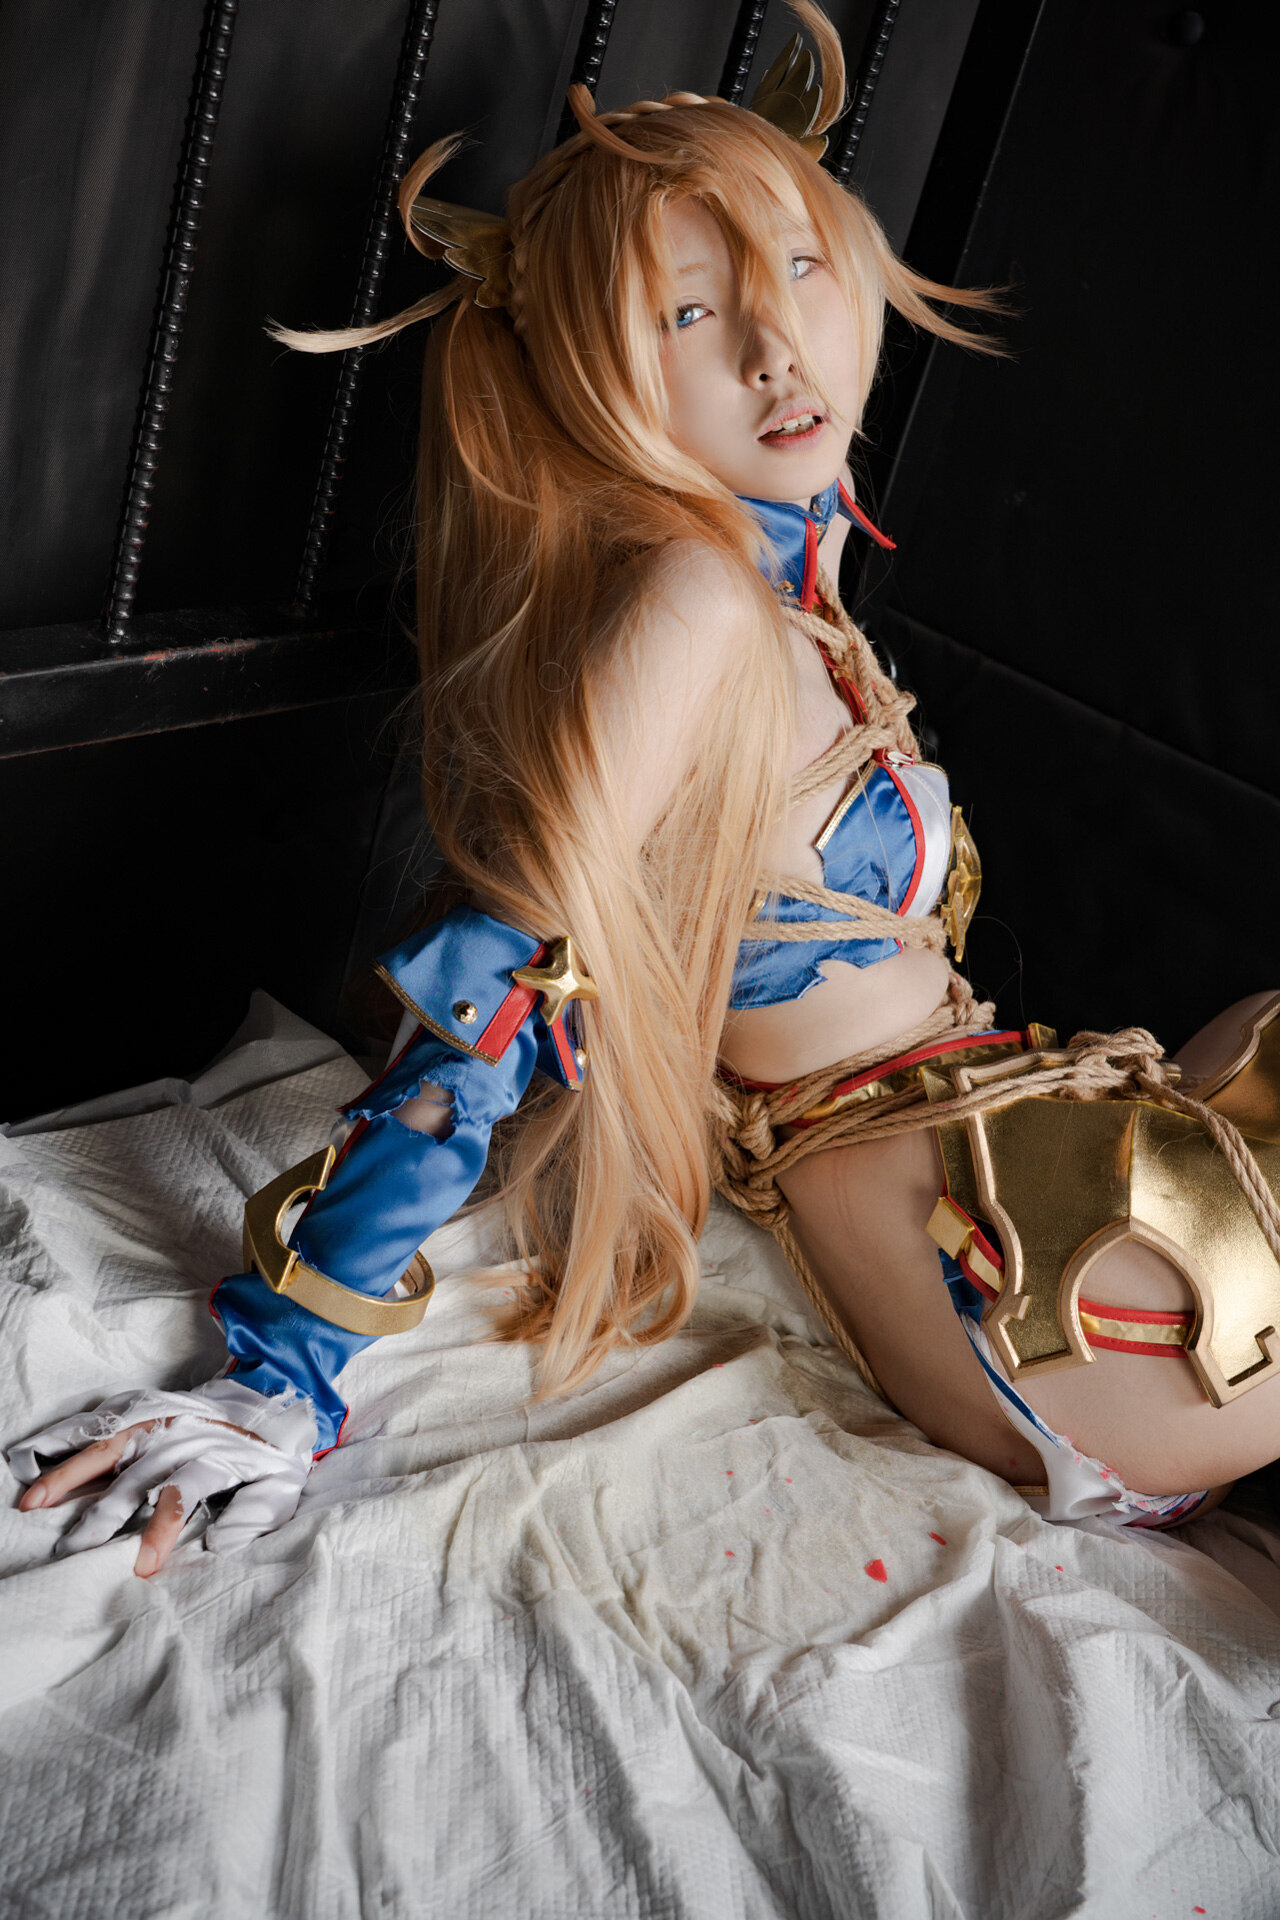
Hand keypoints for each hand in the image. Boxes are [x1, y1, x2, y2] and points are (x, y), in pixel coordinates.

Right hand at [8, 1380, 316, 1575]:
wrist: (265, 1401)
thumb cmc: (268, 1458)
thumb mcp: (280, 1490)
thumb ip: (253, 1517)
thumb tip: (220, 1544)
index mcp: (216, 1457)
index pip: (183, 1494)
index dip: (161, 1531)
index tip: (141, 1567)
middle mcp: (181, 1436)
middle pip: (135, 1476)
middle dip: (102, 1513)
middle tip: (71, 1548)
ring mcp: (158, 1418)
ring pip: (107, 1446)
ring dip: (69, 1473)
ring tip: (32, 1501)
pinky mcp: (143, 1407)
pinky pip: (98, 1419)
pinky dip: (66, 1434)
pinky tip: (36, 1452)